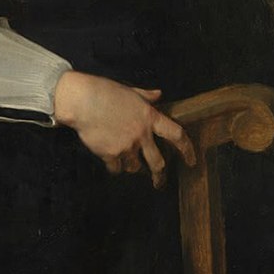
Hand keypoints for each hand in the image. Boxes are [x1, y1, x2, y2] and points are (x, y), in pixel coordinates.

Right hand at [54, 71, 195, 185]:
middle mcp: (141, 134)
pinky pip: (116, 169)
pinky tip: (111, 162)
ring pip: (135, 167)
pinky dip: (115, 167)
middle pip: (158, 162)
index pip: (176, 135)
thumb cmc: (105, 91)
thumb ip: (147, 96)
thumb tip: (158, 94)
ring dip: (133, 167)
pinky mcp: (110, 154)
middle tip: (159, 182)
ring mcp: (126, 146)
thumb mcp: (130, 91)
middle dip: (159, 175)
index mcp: (149, 117)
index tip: (191, 160)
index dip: (187, 149)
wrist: (82, 100)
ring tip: (128, 163)